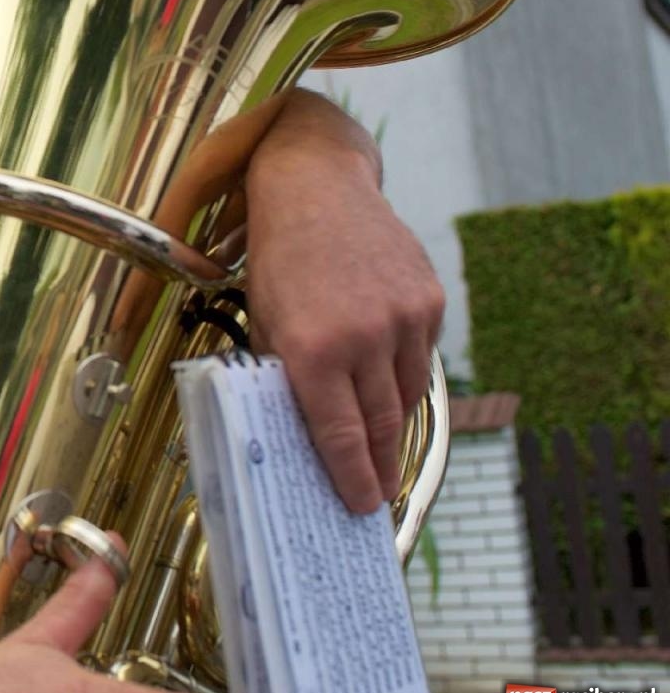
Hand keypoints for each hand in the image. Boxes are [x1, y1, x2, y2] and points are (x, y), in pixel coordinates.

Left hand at [244, 92, 443, 512]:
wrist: (316, 185)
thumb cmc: (278, 256)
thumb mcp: (264, 318)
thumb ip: (286, 372)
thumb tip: (307, 431)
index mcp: (312, 348)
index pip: (338, 433)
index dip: (351, 477)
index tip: (362, 507)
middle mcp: (363, 336)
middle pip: (379, 424)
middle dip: (378, 465)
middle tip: (378, 493)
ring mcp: (403, 318)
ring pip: (406, 394)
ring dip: (393, 425)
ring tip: (383, 450)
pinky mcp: (429, 300)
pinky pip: (421, 356)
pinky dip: (405, 372)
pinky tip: (389, 379)